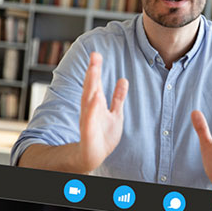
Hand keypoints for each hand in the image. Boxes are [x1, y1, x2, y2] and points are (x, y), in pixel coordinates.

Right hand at [78, 52, 127, 172]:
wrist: (93, 155)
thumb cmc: (103, 136)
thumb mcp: (115, 114)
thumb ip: (118, 98)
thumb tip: (123, 80)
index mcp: (96, 103)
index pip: (96, 83)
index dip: (96, 69)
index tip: (96, 54)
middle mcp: (90, 109)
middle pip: (91, 87)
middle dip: (93, 71)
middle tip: (94, 55)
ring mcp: (88, 120)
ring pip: (89, 99)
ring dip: (91, 85)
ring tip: (94, 70)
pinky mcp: (88, 132)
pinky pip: (90, 119)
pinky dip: (92, 109)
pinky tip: (95, 98)